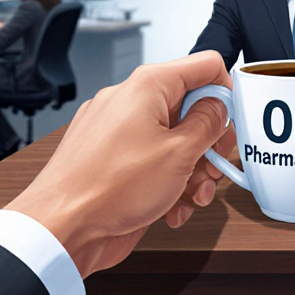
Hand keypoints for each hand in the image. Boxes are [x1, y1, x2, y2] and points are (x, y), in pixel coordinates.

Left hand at [4, 51, 235, 277]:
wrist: (62, 228)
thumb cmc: (107, 189)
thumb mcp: (179, 154)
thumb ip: (208, 124)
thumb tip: (220, 107)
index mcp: (147, 87)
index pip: (204, 66)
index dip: (226, 92)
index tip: (233, 124)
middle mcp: (130, 102)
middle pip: (191, 109)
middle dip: (210, 143)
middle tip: (216, 166)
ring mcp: (119, 131)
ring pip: (175, 141)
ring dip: (193, 171)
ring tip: (192, 196)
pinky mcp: (113, 159)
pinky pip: (153, 162)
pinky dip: (168, 183)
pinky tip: (171, 208)